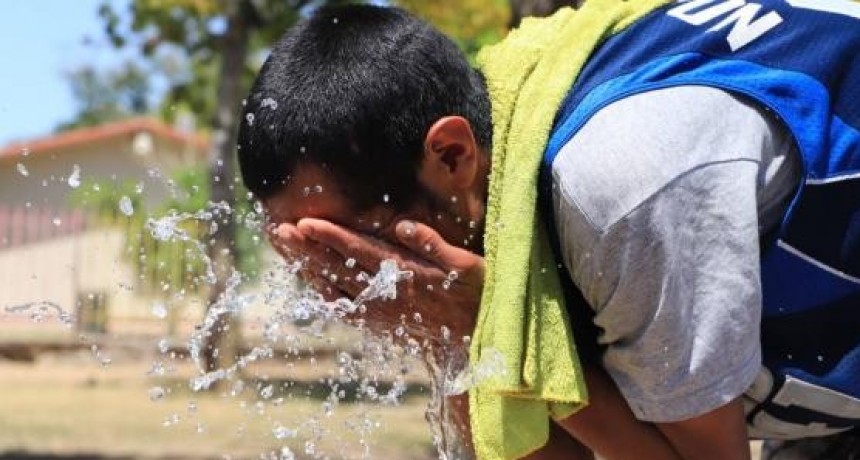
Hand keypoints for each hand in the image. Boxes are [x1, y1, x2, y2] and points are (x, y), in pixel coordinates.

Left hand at [269, 218, 483, 345]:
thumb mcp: (465, 264)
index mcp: (405, 274)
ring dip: (307, 267)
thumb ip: (433, 244)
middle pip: (338, 268)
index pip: (360, 252)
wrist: (478, 337)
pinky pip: (345, 309)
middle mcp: (387, 294)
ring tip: (285, 248)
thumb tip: (404, 225)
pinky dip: (323, 295)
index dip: (330, 237)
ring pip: (335, 287)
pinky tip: (308, 282)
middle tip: (278, 231)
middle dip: (307, 248)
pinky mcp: (381, 322)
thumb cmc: (476, 293)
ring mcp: (381, 311)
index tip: (304, 223)